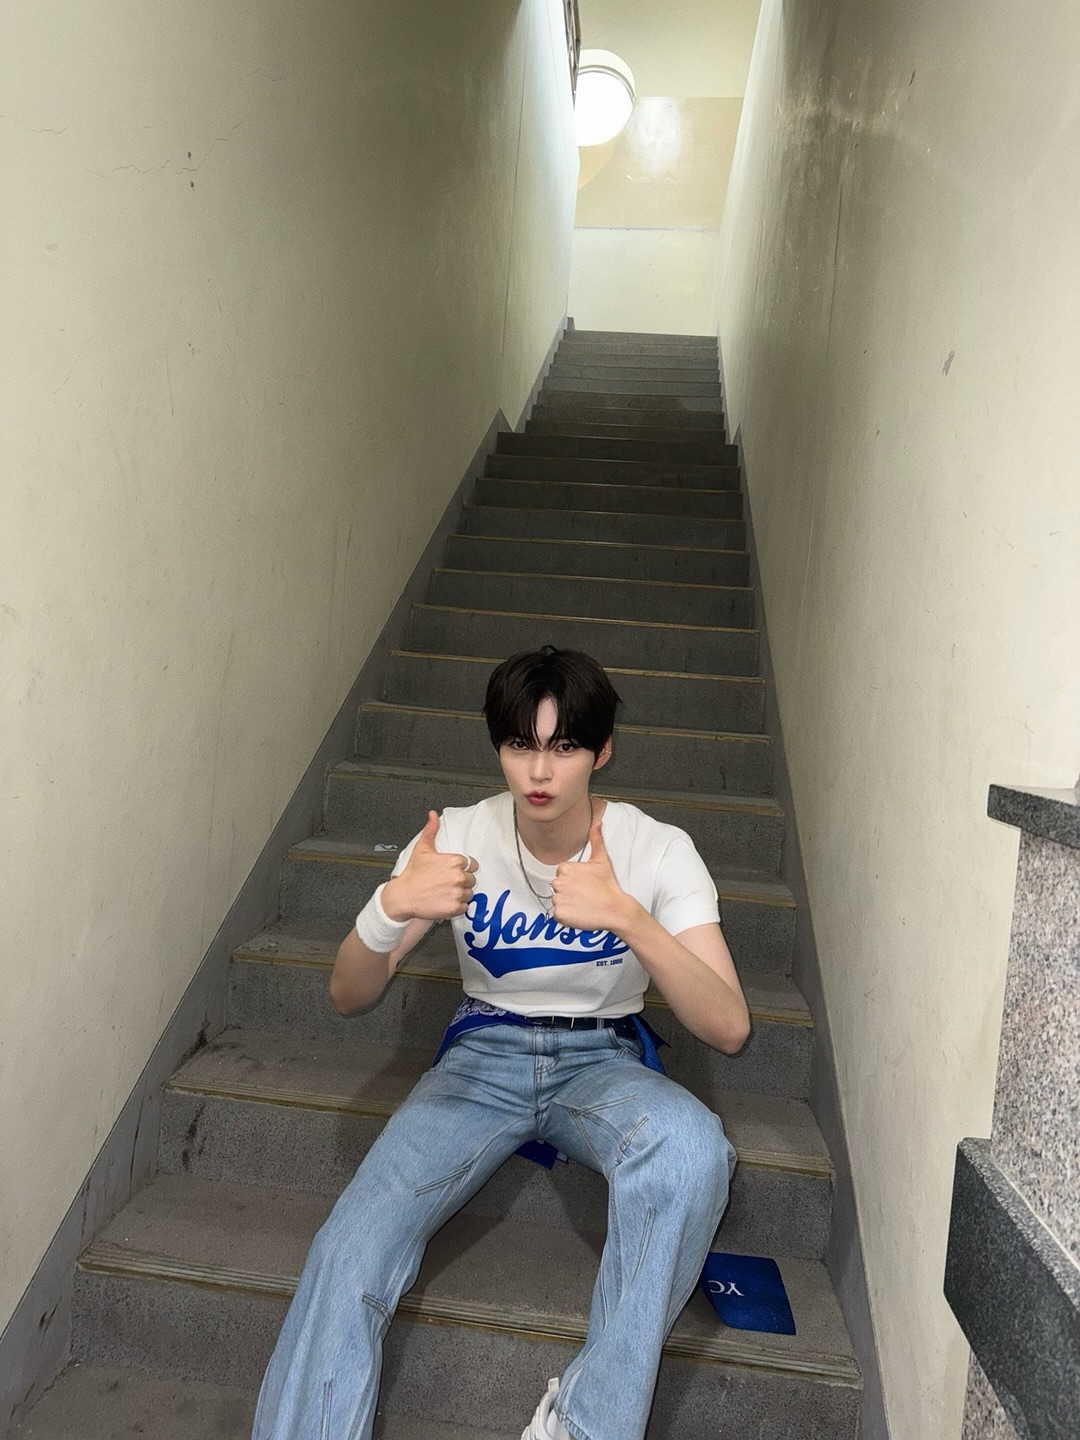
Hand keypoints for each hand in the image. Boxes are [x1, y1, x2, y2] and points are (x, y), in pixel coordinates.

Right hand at [381, 811, 477, 921]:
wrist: (402, 896)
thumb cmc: (412, 874)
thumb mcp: (422, 849)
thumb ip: (430, 830)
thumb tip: (433, 815)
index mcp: (454, 861)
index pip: (472, 864)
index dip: (463, 868)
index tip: (453, 872)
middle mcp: (458, 876)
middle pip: (471, 879)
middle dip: (462, 881)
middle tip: (447, 883)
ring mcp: (457, 892)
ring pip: (469, 893)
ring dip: (460, 894)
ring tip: (445, 892)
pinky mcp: (454, 907)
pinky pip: (464, 907)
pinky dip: (457, 906)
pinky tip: (445, 901)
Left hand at [550, 815, 636, 934]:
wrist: (615, 908)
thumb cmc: (608, 885)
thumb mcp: (601, 860)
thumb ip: (595, 839)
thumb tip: (596, 821)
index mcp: (565, 868)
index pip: (561, 874)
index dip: (573, 880)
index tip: (584, 884)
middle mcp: (558, 882)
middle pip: (557, 887)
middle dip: (568, 891)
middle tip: (584, 894)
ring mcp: (558, 899)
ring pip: (557, 900)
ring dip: (567, 903)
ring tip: (583, 903)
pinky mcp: (559, 914)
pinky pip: (558, 914)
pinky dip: (567, 916)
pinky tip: (580, 913)